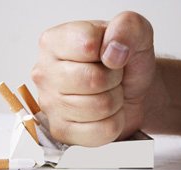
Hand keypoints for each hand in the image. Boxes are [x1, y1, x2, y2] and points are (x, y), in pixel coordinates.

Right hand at [32, 11, 154, 145]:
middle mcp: (45, 73)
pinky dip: (114, 122)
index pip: (87, 44)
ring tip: (108, 93)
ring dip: (115, 101)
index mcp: (54, 42)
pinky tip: (105, 113)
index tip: (110, 55)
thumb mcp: (136, 33)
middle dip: (114, 79)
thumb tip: (112, 52)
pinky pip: (101, 131)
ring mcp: (50, 105)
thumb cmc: (126, 63)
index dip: (111, 51)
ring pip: (100, 107)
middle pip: (93, 80)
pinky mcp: (62, 131)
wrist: (130, 90)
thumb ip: (127, 26)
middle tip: (112, 77)